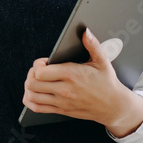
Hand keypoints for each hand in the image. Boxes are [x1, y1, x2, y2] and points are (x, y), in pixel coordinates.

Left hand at [22, 28, 142, 137]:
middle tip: (38, 70)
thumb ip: (92, 45)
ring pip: (32, 95)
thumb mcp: (102, 61)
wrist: (114, 106)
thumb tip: (85, 31)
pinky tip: (33, 93)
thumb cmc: (107, 82)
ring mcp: (62, 102)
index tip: (44, 62)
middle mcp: (64, 90)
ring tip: (35, 80)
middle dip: (31, 74)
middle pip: (32, 83)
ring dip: (28, 86)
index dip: (37, 65)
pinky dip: (29, 100)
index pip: (40, 72)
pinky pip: (37, 108)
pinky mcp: (61, 110)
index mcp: (71, 75)